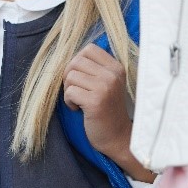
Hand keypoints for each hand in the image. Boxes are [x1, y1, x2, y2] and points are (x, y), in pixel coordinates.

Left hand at [63, 45, 153, 181]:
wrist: (118, 137)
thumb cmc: (107, 109)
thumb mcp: (106, 83)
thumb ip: (93, 68)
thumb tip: (70, 55)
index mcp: (116, 67)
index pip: (88, 49)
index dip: (78, 62)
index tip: (81, 78)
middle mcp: (112, 75)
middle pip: (75, 61)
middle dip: (69, 77)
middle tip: (77, 91)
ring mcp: (105, 87)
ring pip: (70, 76)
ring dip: (69, 90)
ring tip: (79, 101)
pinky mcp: (95, 101)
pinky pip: (69, 92)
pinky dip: (69, 101)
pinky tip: (79, 109)